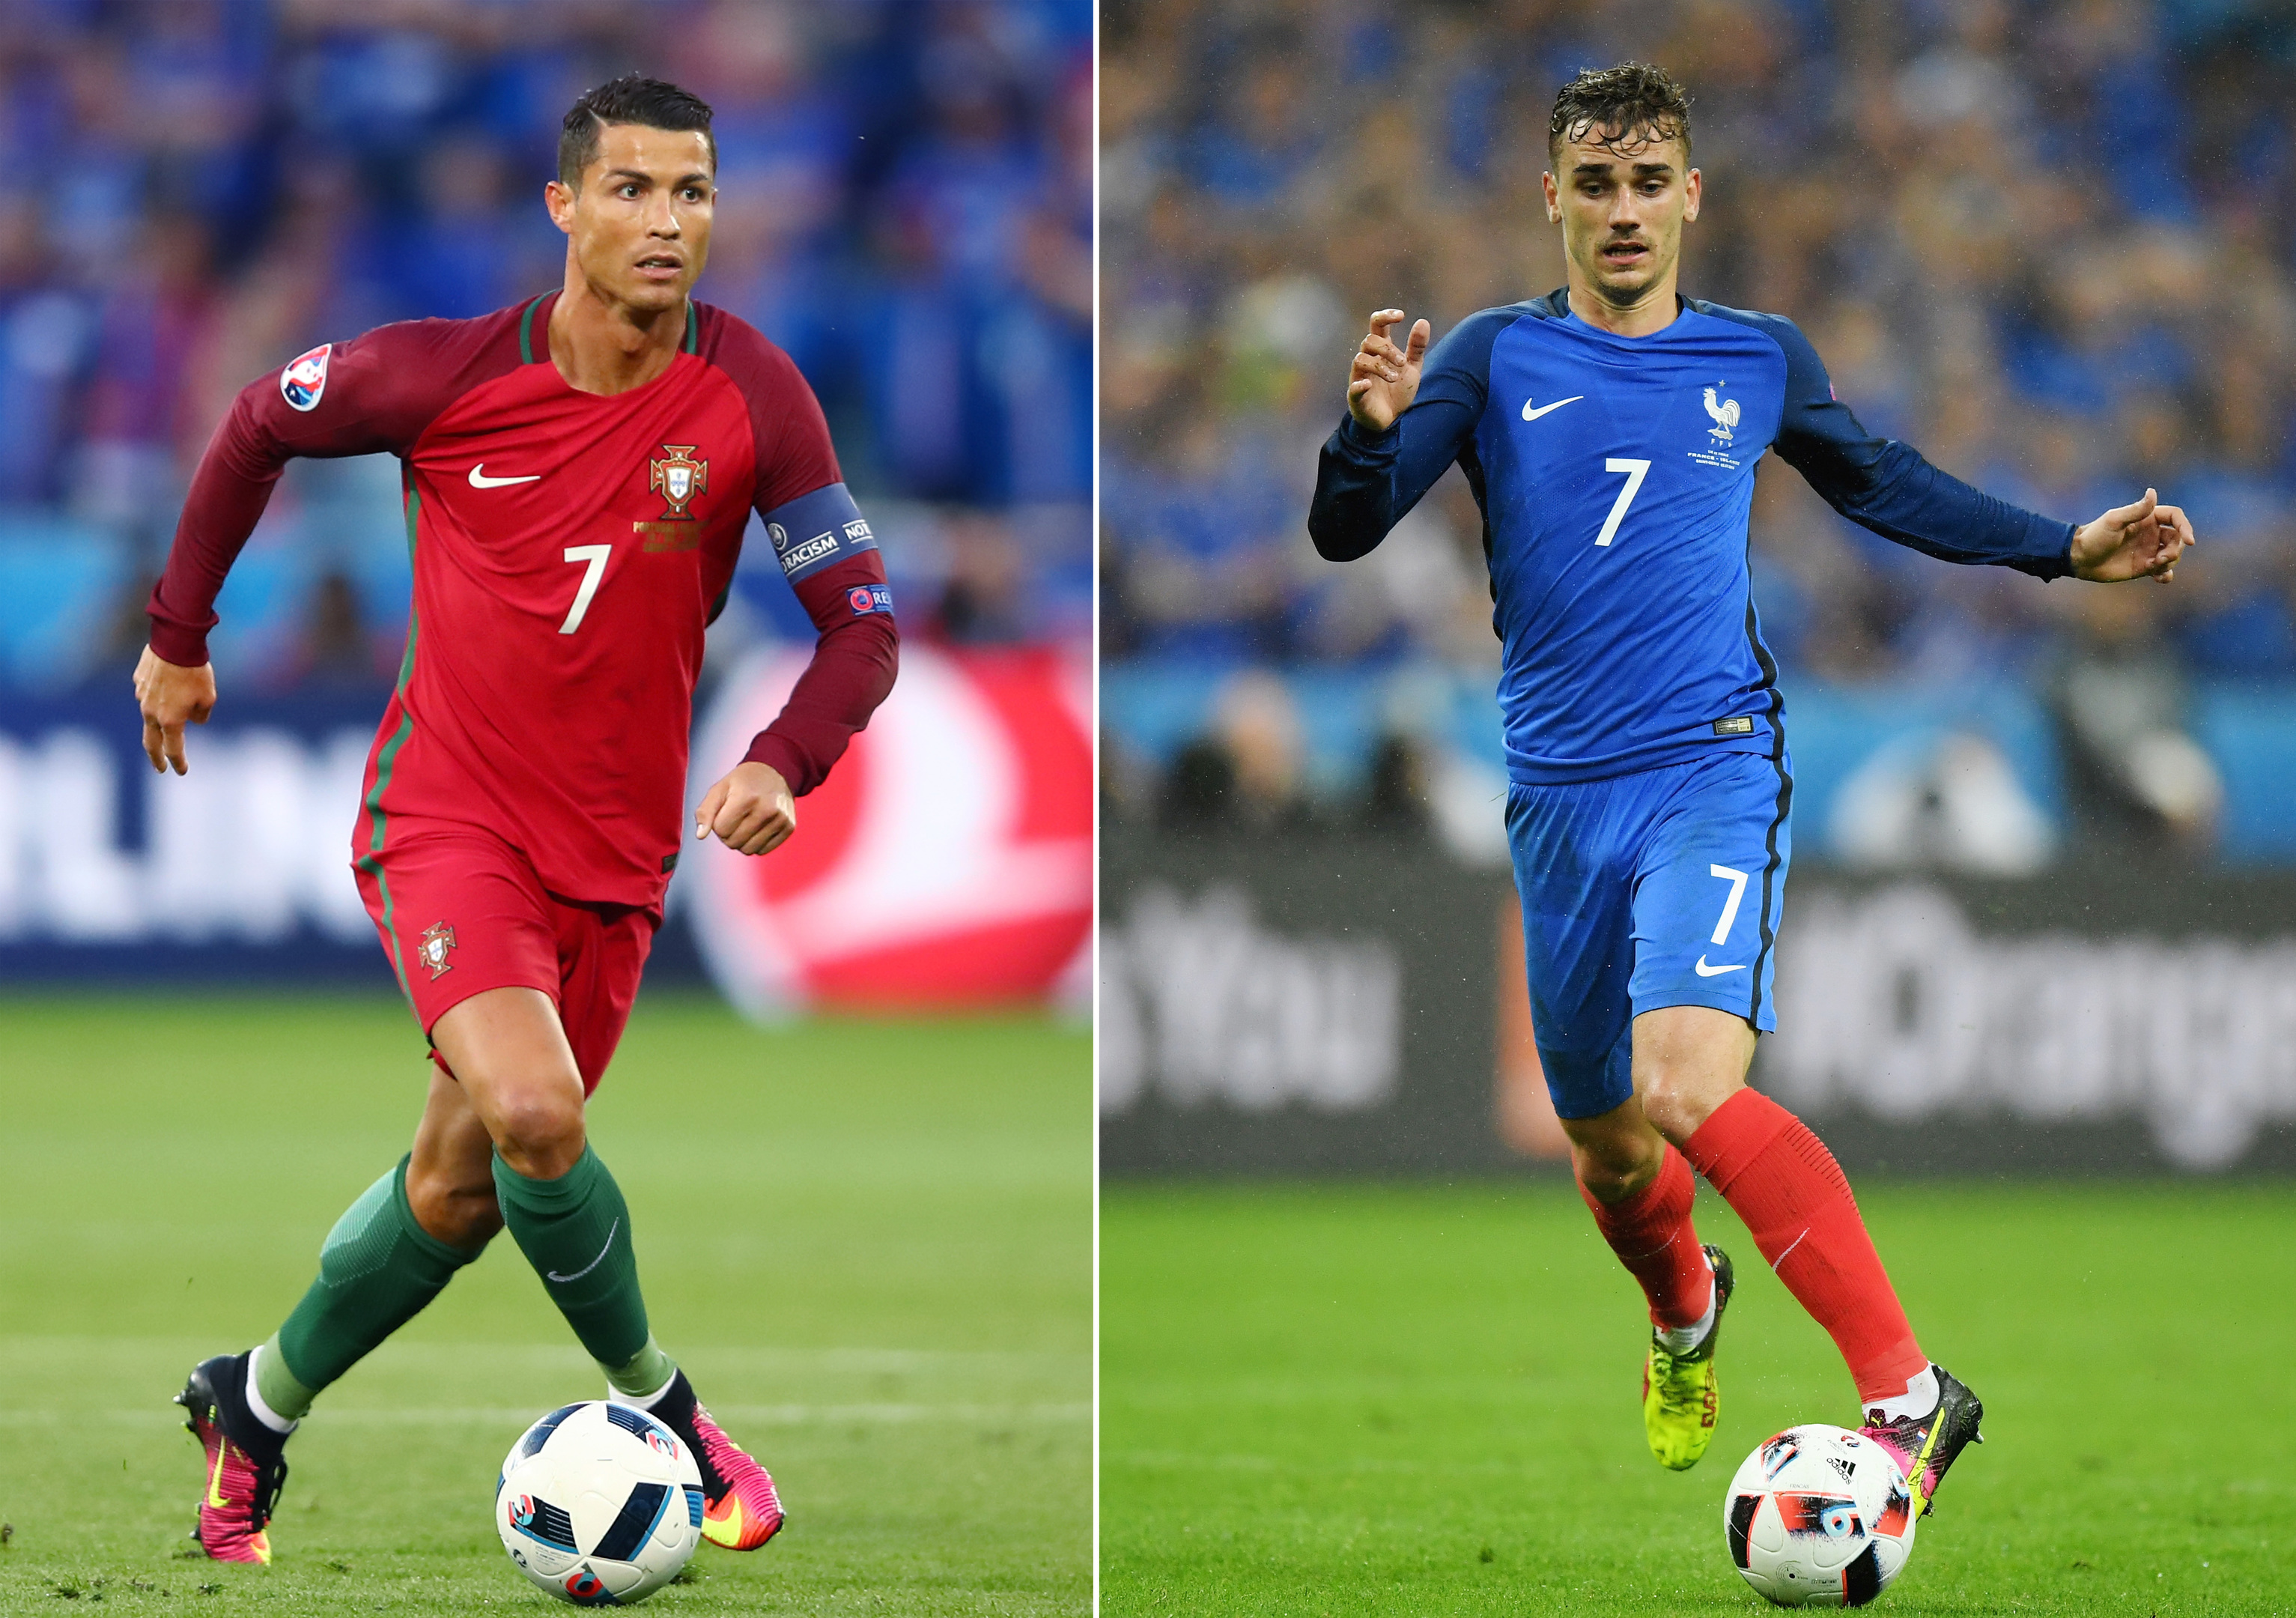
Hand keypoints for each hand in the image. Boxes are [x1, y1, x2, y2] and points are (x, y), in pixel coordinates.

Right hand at [134, 645, 216, 774]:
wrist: (175, 642)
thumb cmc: (195, 671)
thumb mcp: (208, 697)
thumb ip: (201, 715)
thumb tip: (192, 720)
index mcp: (170, 720)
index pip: (173, 749)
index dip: (178, 762)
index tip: (181, 771)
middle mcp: (151, 711)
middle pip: (150, 742)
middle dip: (155, 758)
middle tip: (160, 767)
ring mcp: (141, 696)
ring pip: (150, 713)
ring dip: (162, 715)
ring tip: (177, 703)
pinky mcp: (138, 681)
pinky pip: (149, 693)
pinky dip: (159, 694)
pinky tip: (169, 682)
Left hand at [694, 761, 795, 855]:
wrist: (775, 772)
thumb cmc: (742, 782)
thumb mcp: (719, 789)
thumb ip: (705, 811)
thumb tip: (700, 835)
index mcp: (747, 798)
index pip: (721, 830)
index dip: (718, 823)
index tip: (724, 812)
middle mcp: (766, 810)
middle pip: (733, 842)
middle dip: (728, 834)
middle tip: (734, 819)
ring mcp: (780, 819)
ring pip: (748, 850)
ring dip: (741, 841)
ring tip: (745, 824)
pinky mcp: (789, 827)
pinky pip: (763, 851)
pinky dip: (756, 844)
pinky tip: (757, 828)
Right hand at [1346, 309, 1430, 432]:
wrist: (1391, 419)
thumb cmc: (1397, 390)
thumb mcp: (1412, 367)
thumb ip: (1417, 346)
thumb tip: (1423, 321)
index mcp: (1380, 351)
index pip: (1377, 326)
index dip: (1385, 317)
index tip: (1401, 316)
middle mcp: (1367, 360)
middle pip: (1369, 341)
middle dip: (1388, 349)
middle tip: (1403, 363)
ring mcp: (1359, 376)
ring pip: (1360, 359)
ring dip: (1379, 366)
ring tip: (1395, 378)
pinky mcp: (1356, 396)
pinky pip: (1353, 387)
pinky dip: (1359, 384)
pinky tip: (1368, 384)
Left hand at [2071, 488, 2194, 582]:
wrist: (2079, 558)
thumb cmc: (2094, 536)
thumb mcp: (2114, 521)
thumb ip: (2135, 510)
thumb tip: (2153, 492)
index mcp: (2147, 518)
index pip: (2175, 518)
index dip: (2185, 526)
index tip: (2189, 541)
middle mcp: (2151, 533)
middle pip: (2177, 538)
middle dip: (2175, 550)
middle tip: (2160, 558)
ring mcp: (2148, 550)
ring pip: (2173, 555)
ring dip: (2170, 562)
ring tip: (2153, 567)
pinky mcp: (2144, 566)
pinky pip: (2163, 570)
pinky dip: (2167, 575)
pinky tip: (2160, 579)